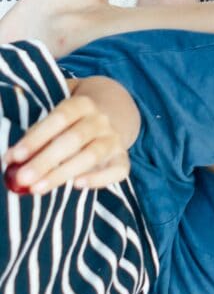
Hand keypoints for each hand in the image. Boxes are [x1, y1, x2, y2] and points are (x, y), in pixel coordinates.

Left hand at [5, 78, 135, 194]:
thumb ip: (36, 134)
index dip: (36, 137)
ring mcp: (114, 138)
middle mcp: (100, 120)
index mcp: (82, 105)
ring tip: (37, 189)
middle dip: (45, 160)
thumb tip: (11, 159)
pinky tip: (77, 186)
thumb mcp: (55, 119)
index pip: (60, 118)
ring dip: (63, 172)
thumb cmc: (69, 124)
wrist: (110, 117)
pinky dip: (100, 179)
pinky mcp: (122, 157)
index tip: (14, 157)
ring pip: (92, 155)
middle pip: (74, 138)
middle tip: (22, 178)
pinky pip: (118, 169)